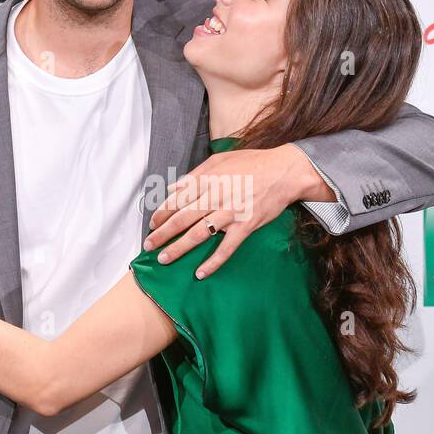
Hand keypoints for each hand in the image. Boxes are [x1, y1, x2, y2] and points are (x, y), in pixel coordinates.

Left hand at [143, 144, 326, 277]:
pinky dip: (213, 262)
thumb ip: (195, 174)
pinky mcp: (245, 225)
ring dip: (179, 248)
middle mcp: (215, 196)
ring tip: (165, 259)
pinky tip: (201, 273)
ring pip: (199, 234)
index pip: (177, 199)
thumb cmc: (252, 163)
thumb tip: (174, 186)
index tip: (152, 224)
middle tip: (149, 246)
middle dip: (162, 234)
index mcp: (207, 179)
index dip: (161, 213)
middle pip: (182, 218)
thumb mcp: (220, 160)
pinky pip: (226, 247)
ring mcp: (230, 213)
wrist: (284, 172)